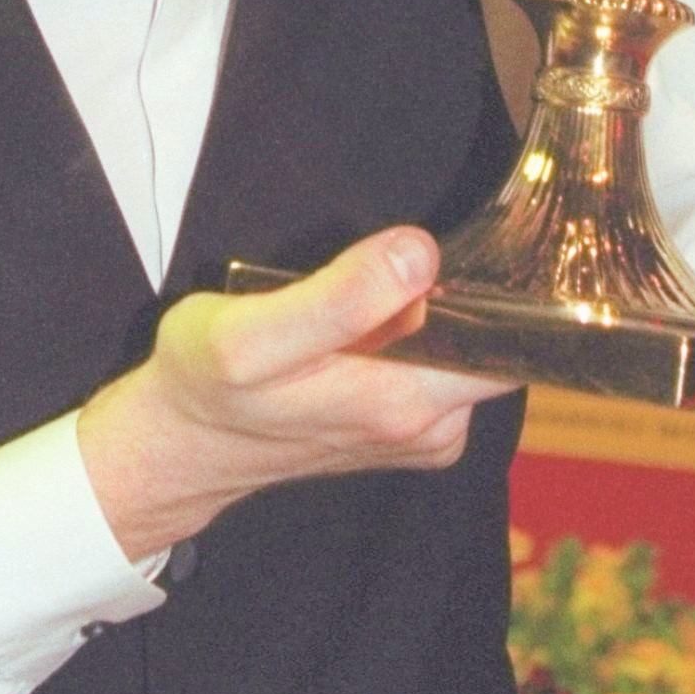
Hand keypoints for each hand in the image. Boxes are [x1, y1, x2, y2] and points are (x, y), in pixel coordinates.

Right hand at [76, 228, 513, 564]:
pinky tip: (369, 323)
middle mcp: (430, 429)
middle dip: (464, 292)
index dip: (508, 288)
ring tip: (373, 288)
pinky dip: (420, 335)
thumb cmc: (206, 384)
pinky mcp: (407, 428)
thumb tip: (420, 254)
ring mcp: (422, 433)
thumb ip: (340, 298)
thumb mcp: (251, 335)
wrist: (181, 446)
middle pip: (499, 342)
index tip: (480, 247)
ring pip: (469, 350)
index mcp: (406, 406)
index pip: (514, 345)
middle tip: (400, 258)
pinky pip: (444, 365)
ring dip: (436, 311)